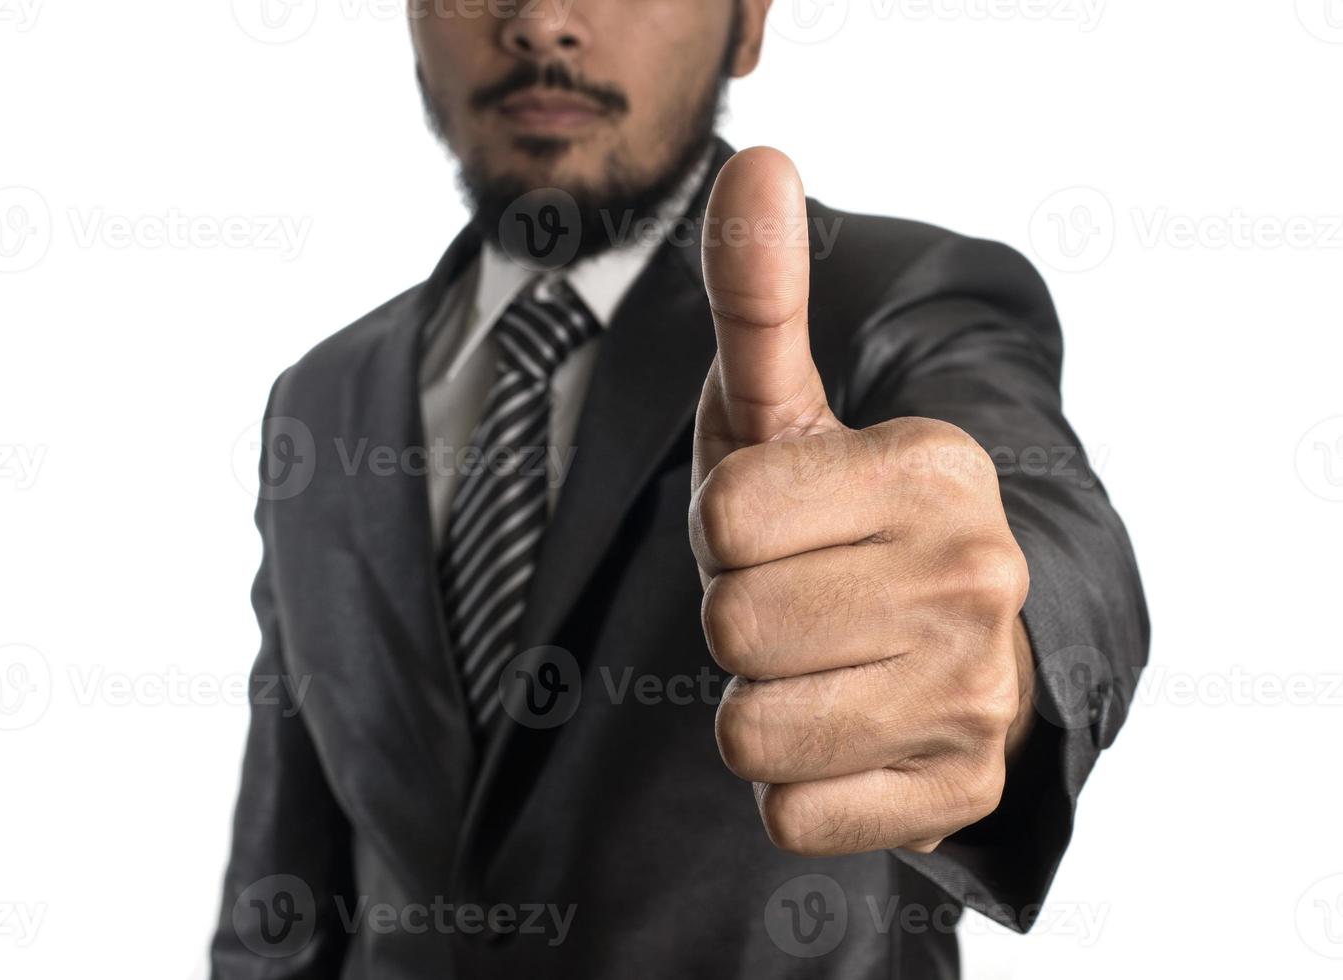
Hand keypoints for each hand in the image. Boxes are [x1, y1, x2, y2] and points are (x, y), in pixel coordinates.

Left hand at [689, 147, 1035, 855]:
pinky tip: (843, 735)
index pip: (726, 518)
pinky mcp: (957, 795)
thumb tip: (756, 159)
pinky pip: (786, 816)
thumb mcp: (786, 408)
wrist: (942, 647)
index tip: (779, 528)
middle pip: (732, 627)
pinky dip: (791, 783)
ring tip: (818, 667)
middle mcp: (978, 579)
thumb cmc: (836, 519)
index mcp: (937, 467)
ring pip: (749, 732)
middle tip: (798, 603)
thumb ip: (759, 296)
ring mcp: (976, 696)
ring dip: (757, 702)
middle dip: (738, 617)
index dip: (725, 529)